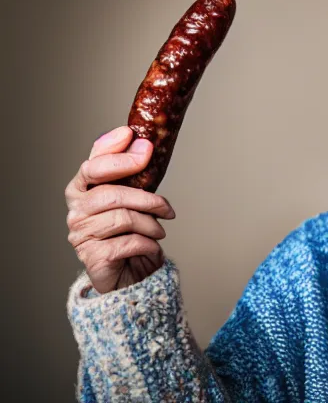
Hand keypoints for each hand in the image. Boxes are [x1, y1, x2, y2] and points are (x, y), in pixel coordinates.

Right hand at [65, 126, 174, 293]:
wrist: (130, 274)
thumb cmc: (130, 231)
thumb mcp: (133, 198)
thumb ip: (132, 173)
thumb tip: (143, 143)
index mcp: (82, 189)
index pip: (93, 164)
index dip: (114, 150)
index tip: (135, 138)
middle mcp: (76, 210)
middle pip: (111, 194)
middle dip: (146, 198)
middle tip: (166, 207)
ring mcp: (81, 234)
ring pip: (123, 218)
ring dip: (150, 225)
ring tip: (159, 231)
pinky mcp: (92, 257)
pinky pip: (129, 242)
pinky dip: (148, 244)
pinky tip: (152, 246)